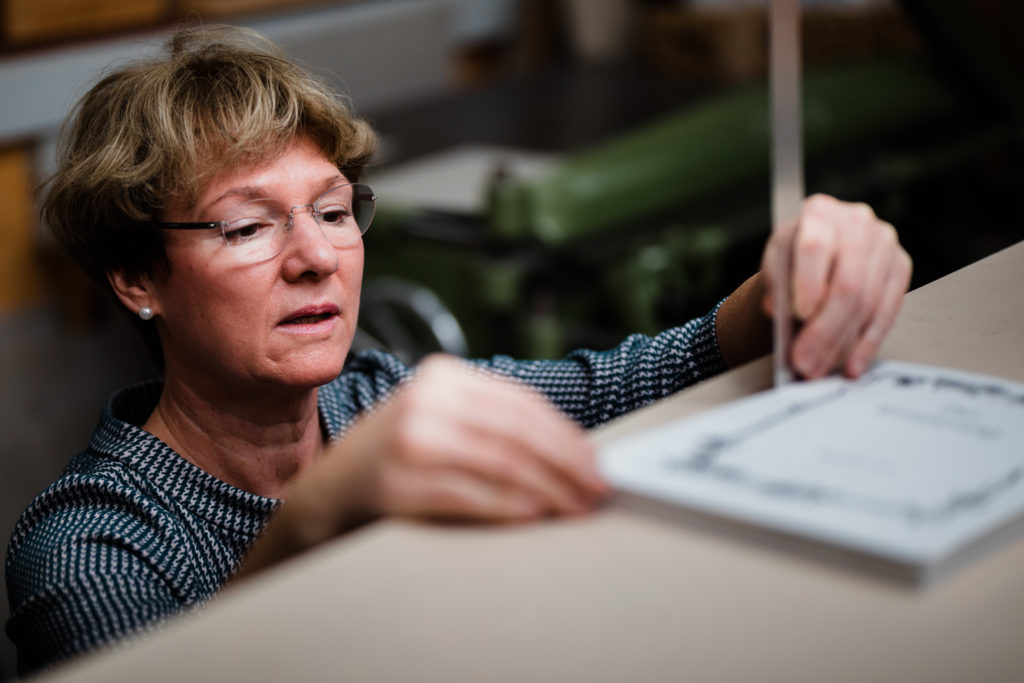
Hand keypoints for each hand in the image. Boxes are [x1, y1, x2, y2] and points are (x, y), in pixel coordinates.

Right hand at [323, 355, 609, 523]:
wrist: (331, 489)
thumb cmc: (398, 455)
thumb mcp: (441, 417)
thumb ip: (493, 423)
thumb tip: (571, 454)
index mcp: (443, 375)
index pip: (522, 404)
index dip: (567, 436)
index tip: (595, 464)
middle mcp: (427, 399)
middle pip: (518, 432)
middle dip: (567, 465)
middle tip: (597, 490)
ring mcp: (411, 439)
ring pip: (502, 463)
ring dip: (548, 490)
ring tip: (574, 508)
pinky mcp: (400, 482)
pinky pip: (471, 495)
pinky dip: (509, 506)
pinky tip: (534, 515)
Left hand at [762, 194, 911, 378]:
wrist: (816, 248)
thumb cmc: (793, 257)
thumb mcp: (776, 263)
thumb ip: (776, 284)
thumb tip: (778, 311)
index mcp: (819, 213)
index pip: (816, 247)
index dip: (809, 283)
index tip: (800, 315)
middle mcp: (856, 222)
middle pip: (847, 284)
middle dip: (824, 330)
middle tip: (805, 361)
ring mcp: (884, 243)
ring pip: (867, 302)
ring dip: (842, 343)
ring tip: (819, 368)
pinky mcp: (900, 266)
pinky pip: (887, 311)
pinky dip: (868, 342)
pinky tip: (853, 362)